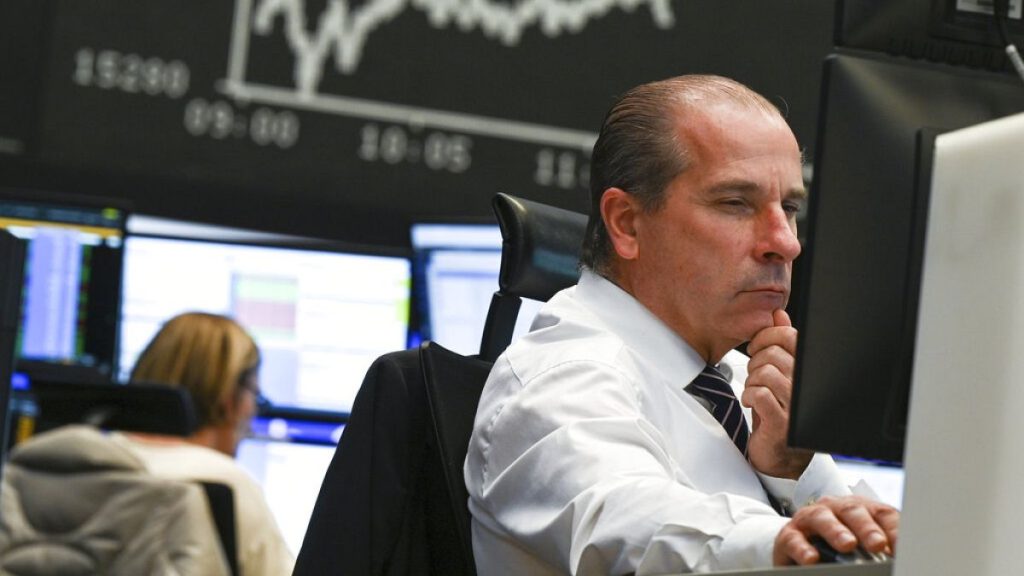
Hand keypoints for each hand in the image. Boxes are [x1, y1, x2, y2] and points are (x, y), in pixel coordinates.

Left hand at [742, 309, 811, 478]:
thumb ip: (781, 344)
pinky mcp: (783, 424)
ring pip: (764, 372)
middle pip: (773, 354)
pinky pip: (759, 394)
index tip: (756, 349)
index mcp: (809, 371)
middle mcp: (808, 387)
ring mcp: (798, 406)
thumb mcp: (780, 375)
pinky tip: (752, 404)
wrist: (782, 460)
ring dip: (751, 381)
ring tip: (756, 393)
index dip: (766, 337)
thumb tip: (778, 314)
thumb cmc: (779, 414)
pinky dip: (749, 396)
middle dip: (755, 363)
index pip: (789, 336)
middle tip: (755, 378)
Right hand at [774, 495, 899, 564]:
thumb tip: (898, 562)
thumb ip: (882, 551)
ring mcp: (810, 518)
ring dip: (835, 531)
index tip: (903, 549)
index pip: (882, 514)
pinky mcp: (789, 534)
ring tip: (848, 545)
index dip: (895, 530)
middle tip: (877, 543)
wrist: (801, 546)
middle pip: (853, 511)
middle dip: (866, 527)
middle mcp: (836, 509)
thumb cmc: (839, 548)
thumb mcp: (864, 547)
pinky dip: (803, 549)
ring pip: (822, 518)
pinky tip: (812, 559)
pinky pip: (794, 539)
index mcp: (861, 510)